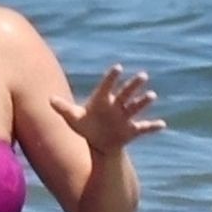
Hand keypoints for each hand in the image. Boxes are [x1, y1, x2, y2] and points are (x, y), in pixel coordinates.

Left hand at [50, 64, 165, 153]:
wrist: (98, 143)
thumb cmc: (86, 126)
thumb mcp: (73, 118)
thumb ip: (63, 108)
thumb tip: (49, 99)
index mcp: (102, 100)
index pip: (106, 86)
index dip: (111, 77)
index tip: (118, 68)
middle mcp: (116, 106)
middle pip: (125, 93)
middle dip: (133, 85)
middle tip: (143, 75)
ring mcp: (125, 117)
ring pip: (136, 107)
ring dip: (144, 102)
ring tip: (152, 95)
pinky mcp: (131, 130)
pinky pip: (144, 128)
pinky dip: (153, 127)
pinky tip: (162, 124)